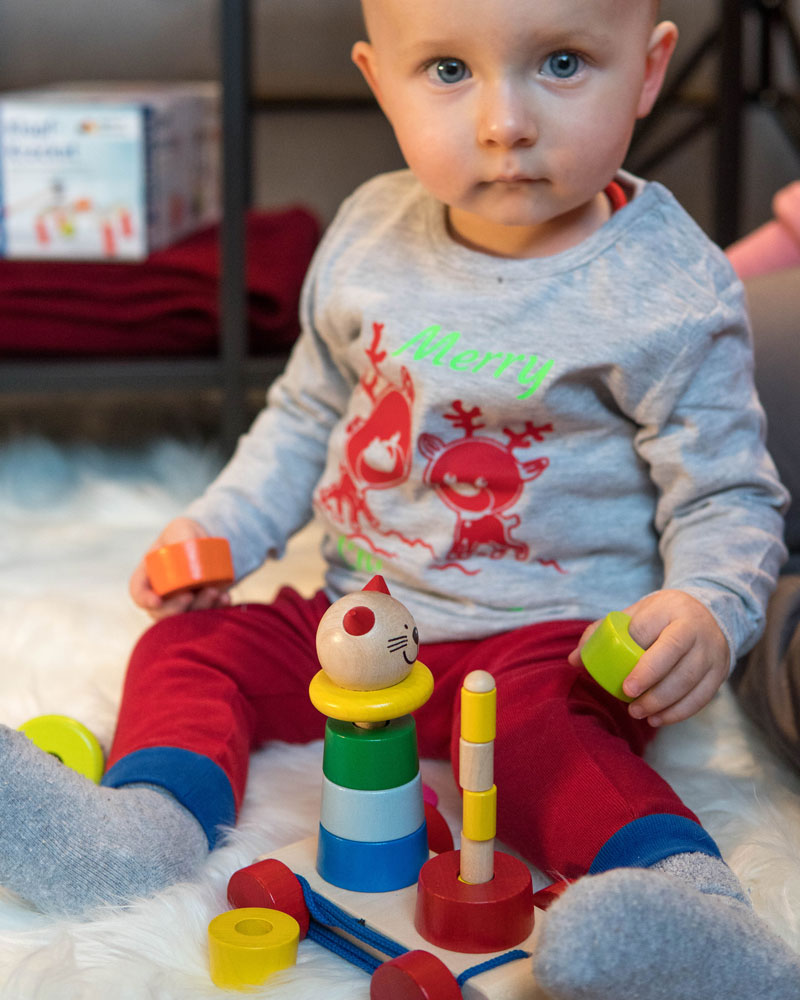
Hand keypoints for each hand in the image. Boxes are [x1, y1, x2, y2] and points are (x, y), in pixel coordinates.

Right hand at [129, 517, 232, 619]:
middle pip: (160, 613)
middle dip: (174, 609)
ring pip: (184, 618)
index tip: (157, 601)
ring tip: (214, 592)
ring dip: (198, 608)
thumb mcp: (181, 528)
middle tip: (190, 596)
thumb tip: (186, 546)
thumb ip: (181, 535)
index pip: (138, 592)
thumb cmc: (188, 534)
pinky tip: (225, 599)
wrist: (209, 542)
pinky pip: (207, 616)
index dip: (144, 600)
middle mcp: (161, 594)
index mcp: (148, 575)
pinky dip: (216, 610)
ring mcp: (181, 603)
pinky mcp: (200, 606)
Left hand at [568, 590, 729, 726]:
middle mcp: (695, 630)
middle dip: (651, 685)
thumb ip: (602, 633)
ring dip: (662, 703)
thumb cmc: (661, 617)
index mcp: (669, 610)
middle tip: (629, 701)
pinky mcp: (719, 671)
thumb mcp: (635, 613)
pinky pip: (702, 697)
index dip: (638, 661)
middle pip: (674, 660)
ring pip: (689, 681)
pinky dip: (679, 712)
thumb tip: (573, 660)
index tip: (623, 684)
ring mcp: (711, 651)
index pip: (651, 632)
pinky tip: (658, 719)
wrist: (708, 612)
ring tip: (639, 713)